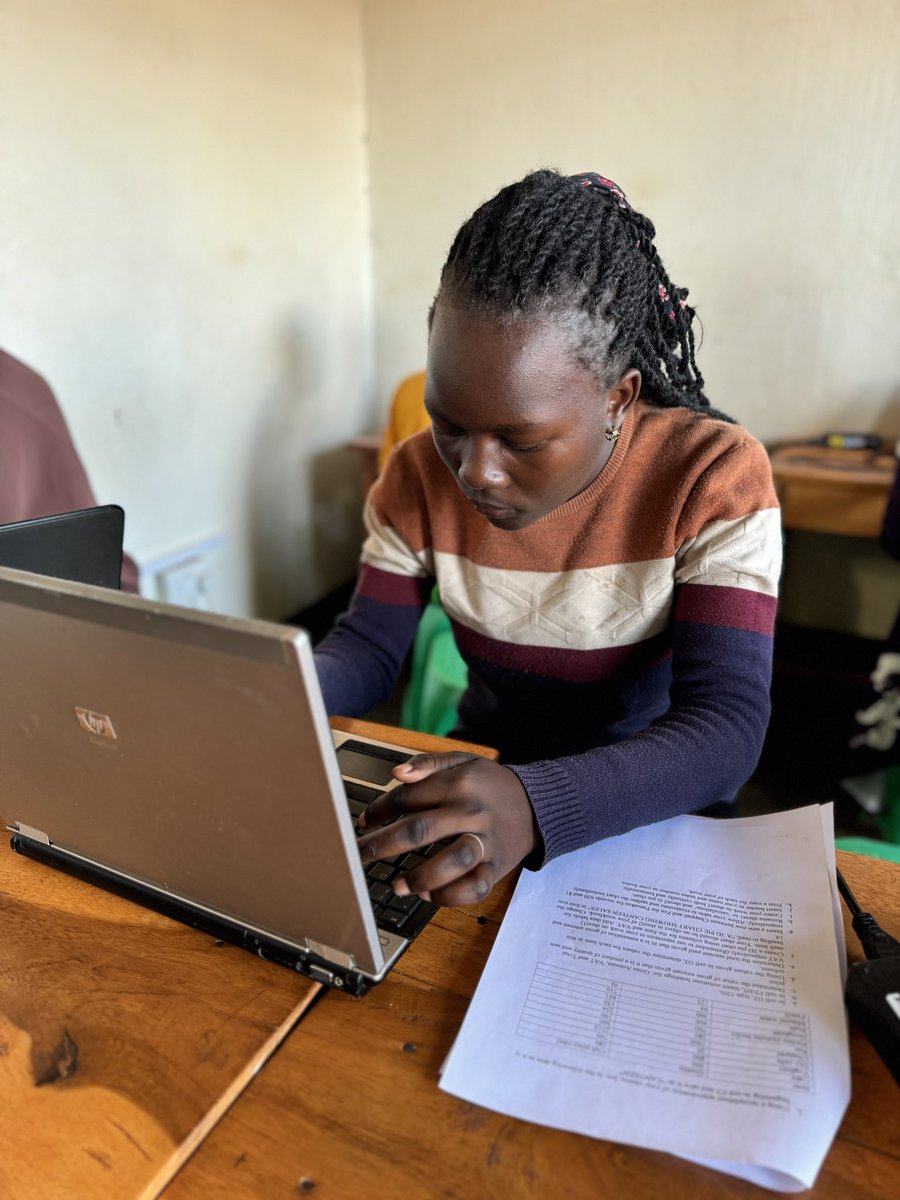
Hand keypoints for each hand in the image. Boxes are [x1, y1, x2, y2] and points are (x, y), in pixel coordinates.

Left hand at [356, 752, 536, 906]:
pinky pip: (474, 887)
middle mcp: (471, 812)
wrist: (537, 805)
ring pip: (451, 861)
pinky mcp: (497, 867)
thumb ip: (429, 763)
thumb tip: (396, 773)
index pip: (408, 797)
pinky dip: (450, 896)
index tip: (363, 823)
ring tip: (398, 885)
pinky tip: (430, 895)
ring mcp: (486, 841)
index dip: (379, 811)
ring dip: (420, 876)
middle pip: (421, 829)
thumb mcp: (463, 761)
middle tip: (360, 856)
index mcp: (458, 783)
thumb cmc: (490, 785)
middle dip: (383, 845)